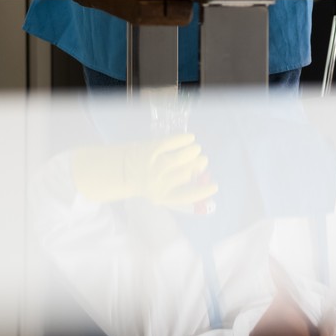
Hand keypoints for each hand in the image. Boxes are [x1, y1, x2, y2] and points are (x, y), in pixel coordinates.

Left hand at [70, 133, 217, 210]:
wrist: (121, 171)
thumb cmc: (146, 182)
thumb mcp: (160, 192)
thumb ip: (178, 188)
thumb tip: (200, 177)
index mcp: (162, 197)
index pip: (186, 197)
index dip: (202, 192)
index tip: (214, 186)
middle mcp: (158, 182)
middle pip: (186, 173)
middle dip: (198, 165)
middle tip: (202, 160)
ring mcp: (154, 165)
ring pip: (180, 158)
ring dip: (193, 152)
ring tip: (196, 149)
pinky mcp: (150, 150)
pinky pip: (170, 143)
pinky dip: (182, 139)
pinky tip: (190, 138)